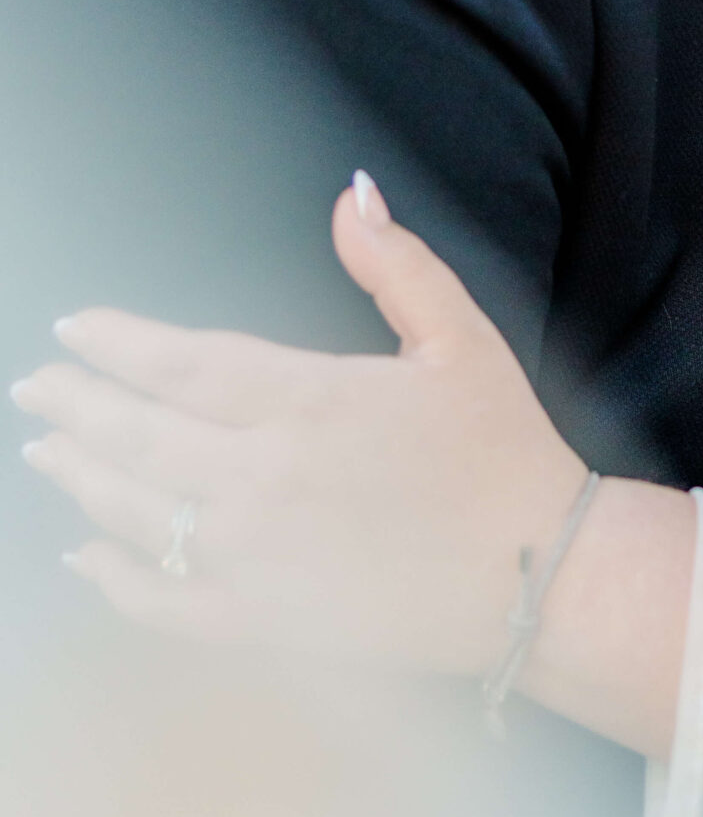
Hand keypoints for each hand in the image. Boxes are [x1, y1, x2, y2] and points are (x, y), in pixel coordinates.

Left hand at [10, 175, 584, 671]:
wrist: (538, 575)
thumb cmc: (504, 450)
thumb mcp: (461, 337)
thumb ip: (396, 263)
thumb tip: (354, 193)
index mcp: (310, 403)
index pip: (182, 366)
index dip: (117, 344)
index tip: (75, 328)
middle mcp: (266, 481)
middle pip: (139, 438)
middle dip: (75, 406)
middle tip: (36, 385)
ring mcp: (258, 560)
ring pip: (138, 515)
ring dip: (81, 478)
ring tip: (47, 450)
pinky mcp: (267, 623)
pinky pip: (165, 603)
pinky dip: (115, 578)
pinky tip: (88, 554)